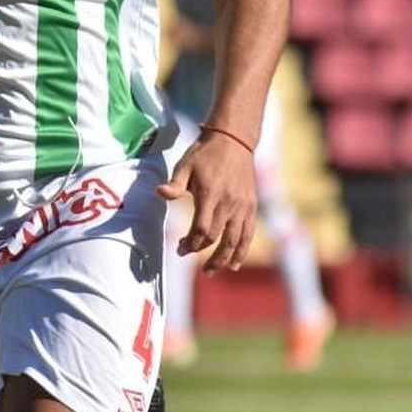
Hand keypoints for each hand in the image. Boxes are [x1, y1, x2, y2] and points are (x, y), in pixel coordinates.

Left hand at [158, 129, 256, 272]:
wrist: (234, 141)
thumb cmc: (205, 154)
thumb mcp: (185, 165)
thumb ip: (175, 184)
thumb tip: (159, 193)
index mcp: (210, 195)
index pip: (201, 229)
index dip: (190, 243)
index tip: (179, 248)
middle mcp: (229, 204)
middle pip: (217, 238)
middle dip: (204, 254)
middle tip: (192, 261)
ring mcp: (243, 207)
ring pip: (235, 241)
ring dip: (223, 259)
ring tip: (212, 270)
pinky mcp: (251, 207)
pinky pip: (248, 234)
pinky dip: (242, 250)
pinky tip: (235, 263)